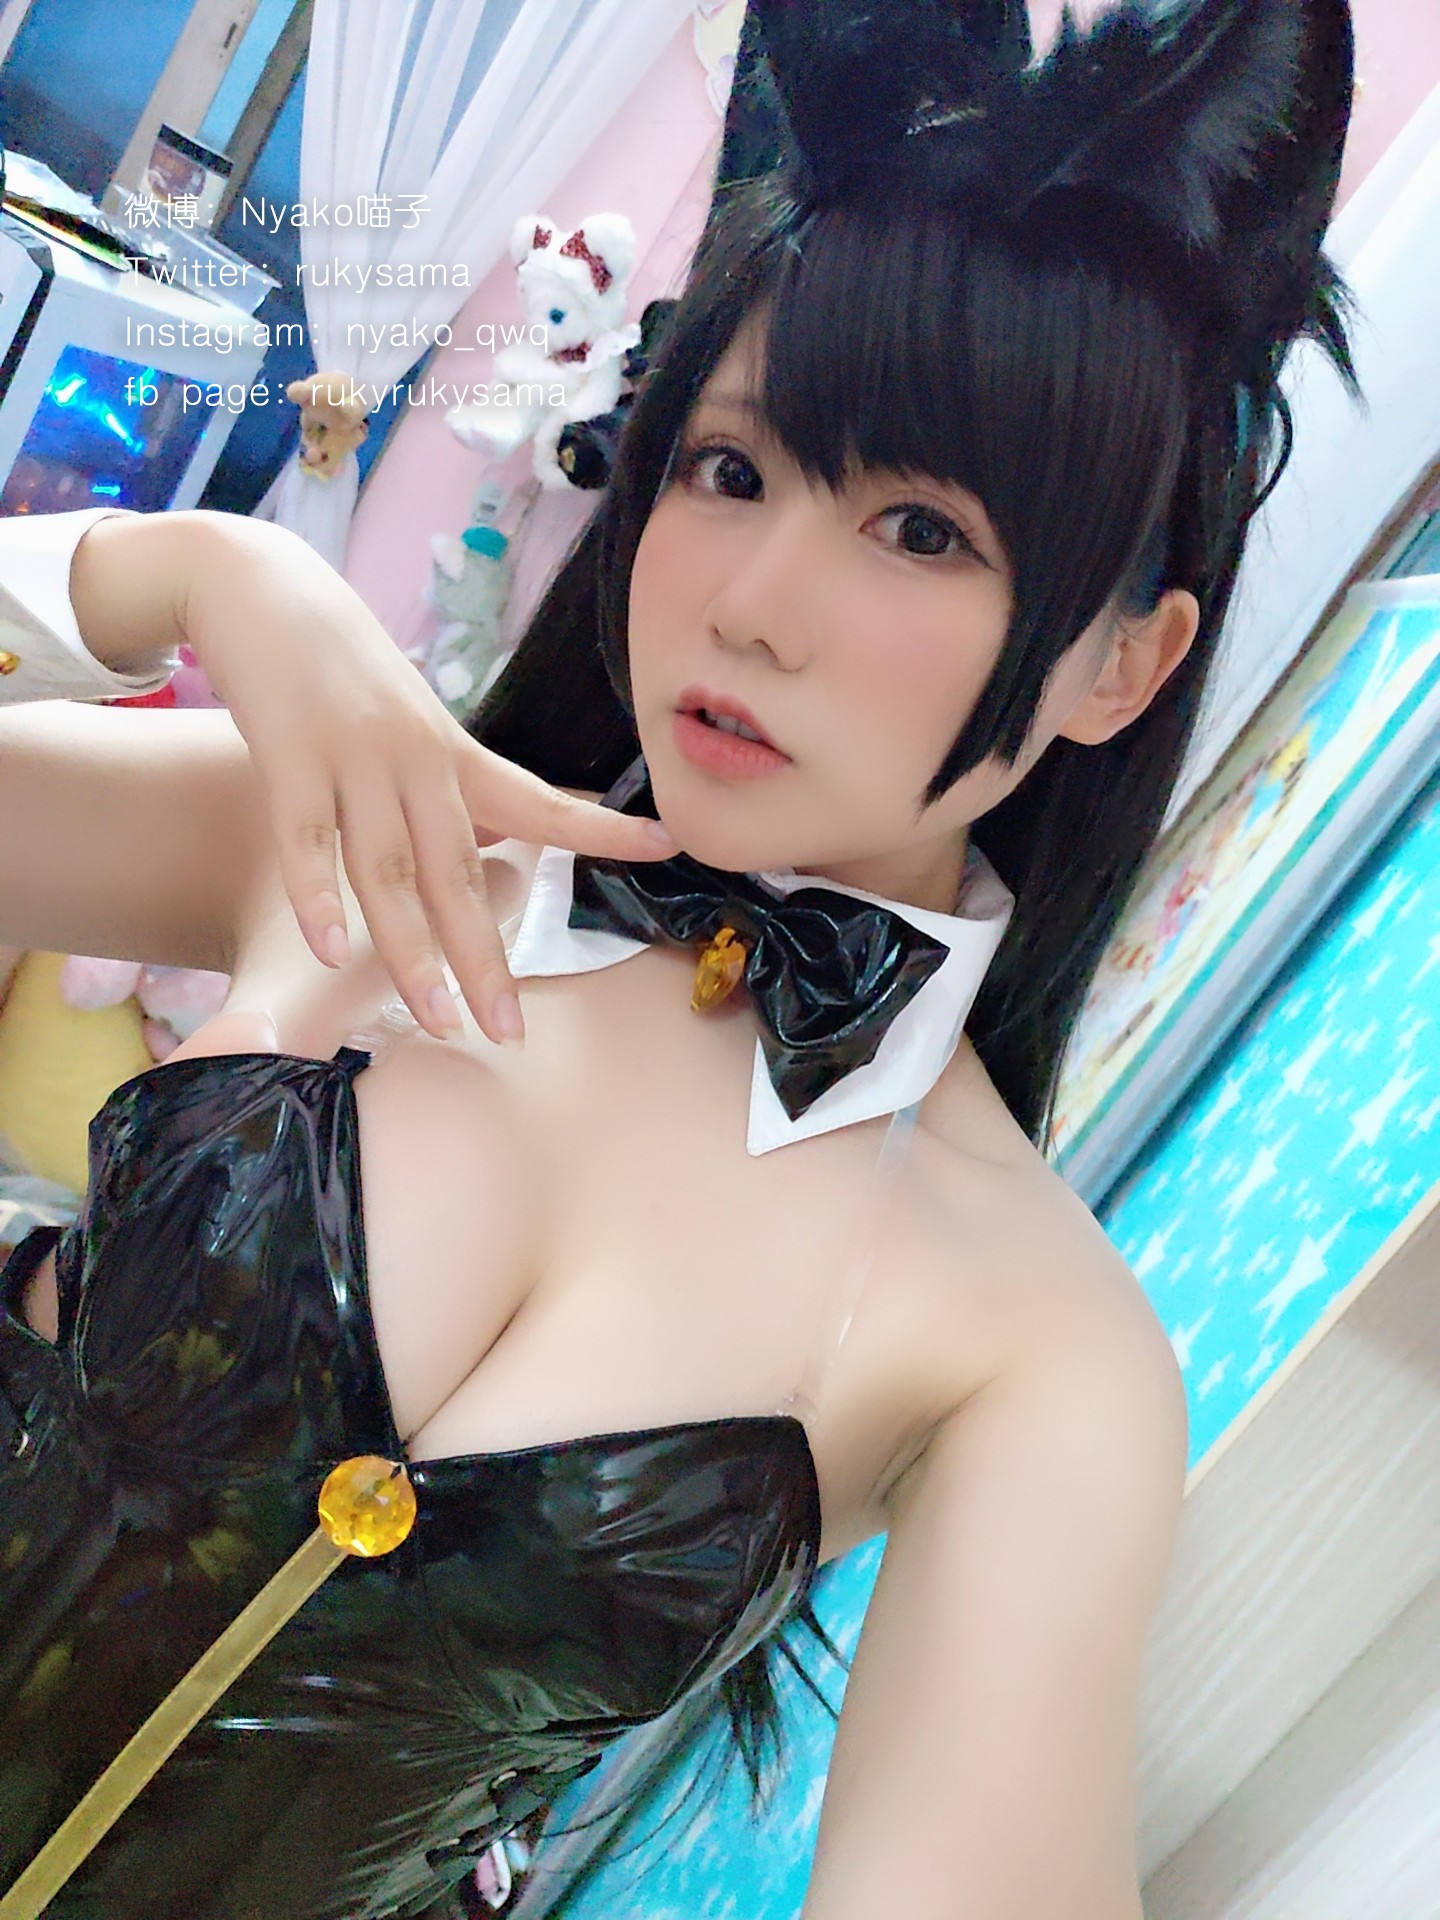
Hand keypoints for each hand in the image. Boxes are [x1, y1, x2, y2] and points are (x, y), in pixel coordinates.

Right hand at [176, 514, 674, 1044]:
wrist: (263, 585)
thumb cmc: (343, 666)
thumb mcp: (414, 720)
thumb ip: (449, 786)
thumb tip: (497, 837)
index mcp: (455, 753)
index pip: (541, 800)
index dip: (602, 830)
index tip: (668, 846)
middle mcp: (416, 759)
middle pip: (457, 872)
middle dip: (484, 957)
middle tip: (509, 1029)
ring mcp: (353, 758)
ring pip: (388, 870)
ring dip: (411, 952)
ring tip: (436, 1019)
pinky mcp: (288, 754)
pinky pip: (306, 838)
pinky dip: (317, 894)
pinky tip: (331, 946)